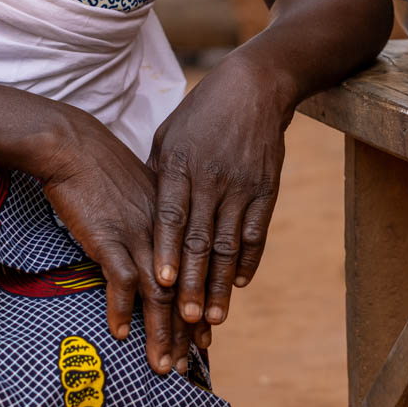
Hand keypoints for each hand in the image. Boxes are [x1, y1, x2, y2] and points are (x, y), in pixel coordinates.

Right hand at [37, 106, 197, 374]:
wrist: (72, 145)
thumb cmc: (101, 169)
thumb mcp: (141, 194)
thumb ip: (154, 223)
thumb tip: (155, 252)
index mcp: (175, 223)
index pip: (194, 275)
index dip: (199, 309)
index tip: (204, 339)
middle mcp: (164, 233)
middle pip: (181, 291)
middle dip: (185, 334)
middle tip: (189, 366)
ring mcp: (138, 236)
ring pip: (158, 294)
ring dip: (161, 334)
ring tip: (162, 366)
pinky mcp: (108, 238)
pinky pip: (121, 281)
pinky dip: (122, 310)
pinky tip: (120, 334)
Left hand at [148, 54, 290, 328]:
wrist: (255, 87)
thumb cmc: (200, 114)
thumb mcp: (170, 138)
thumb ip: (158, 179)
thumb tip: (141, 217)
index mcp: (181, 164)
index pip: (171, 215)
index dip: (166, 250)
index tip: (159, 283)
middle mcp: (212, 178)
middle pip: (201, 238)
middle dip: (192, 282)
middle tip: (186, 319)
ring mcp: (241, 185)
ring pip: (230, 243)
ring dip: (221, 283)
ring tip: (214, 317)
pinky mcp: (266, 189)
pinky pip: (256, 232)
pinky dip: (249, 260)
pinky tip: (239, 284)